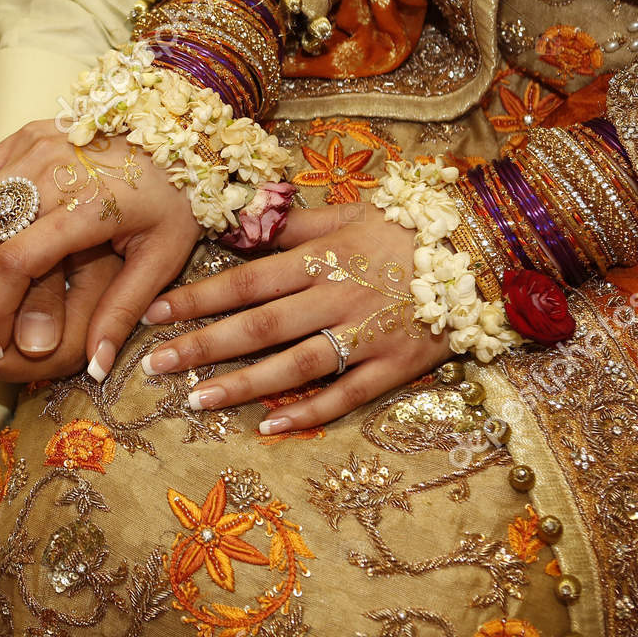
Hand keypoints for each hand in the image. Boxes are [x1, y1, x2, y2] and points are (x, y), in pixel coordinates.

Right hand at [0, 120, 199, 377]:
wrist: (183, 137)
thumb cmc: (175, 199)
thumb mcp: (162, 258)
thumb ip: (122, 312)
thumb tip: (95, 370)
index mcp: (89, 205)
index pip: (15, 262)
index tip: (0, 341)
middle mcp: (54, 169)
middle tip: (3, 316)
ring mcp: (37, 146)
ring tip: (0, 279)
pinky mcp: (27, 134)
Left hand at [139, 202, 453, 432]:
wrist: (482, 247)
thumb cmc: (405, 228)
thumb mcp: (346, 212)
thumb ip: (290, 222)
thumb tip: (234, 223)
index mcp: (321, 258)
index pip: (246, 280)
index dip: (198, 297)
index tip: (155, 312)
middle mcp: (337, 297)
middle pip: (260, 326)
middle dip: (203, 345)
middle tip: (157, 363)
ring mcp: (367, 335)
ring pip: (295, 364)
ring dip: (243, 384)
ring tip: (197, 399)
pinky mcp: (395, 366)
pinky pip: (346, 394)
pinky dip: (308, 411)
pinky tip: (268, 425)